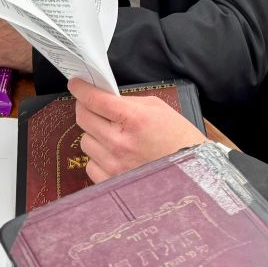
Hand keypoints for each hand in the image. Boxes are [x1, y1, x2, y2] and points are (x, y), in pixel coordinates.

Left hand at [71, 79, 207, 182]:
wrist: (191, 170)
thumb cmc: (178, 138)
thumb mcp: (157, 108)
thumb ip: (128, 101)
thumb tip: (105, 97)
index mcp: (133, 118)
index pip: (95, 99)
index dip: (81, 88)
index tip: (76, 84)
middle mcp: (120, 142)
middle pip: (83, 118)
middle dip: (86, 107)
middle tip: (95, 107)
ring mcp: (114, 164)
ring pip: (85, 141)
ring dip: (94, 134)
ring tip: (112, 135)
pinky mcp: (112, 182)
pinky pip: (90, 164)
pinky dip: (98, 157)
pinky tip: (113, 155)